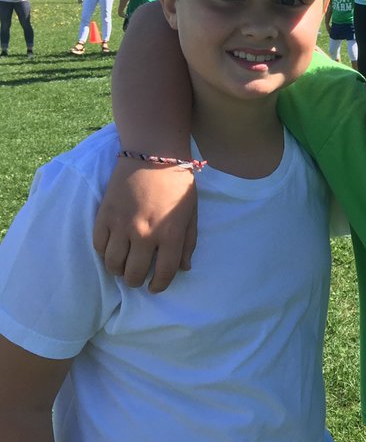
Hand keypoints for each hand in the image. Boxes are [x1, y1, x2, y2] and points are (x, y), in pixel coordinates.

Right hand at [93, 160, 197, 291]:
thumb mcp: (191, 212)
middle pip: (133, 274)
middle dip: (136, 281)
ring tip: (123, 266)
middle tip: (137, 277)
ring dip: (118, 270)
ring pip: (112, 264)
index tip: (155, 286)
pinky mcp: (104, 216)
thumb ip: (188, 242)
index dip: (159, 285)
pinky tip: (112, 249)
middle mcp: (144, 234)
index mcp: (170, 234)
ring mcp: (122, 226)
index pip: (164, 273)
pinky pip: (98, 245)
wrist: (152, 154)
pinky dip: (104, 252)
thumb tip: (183, 267)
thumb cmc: (177, 183)